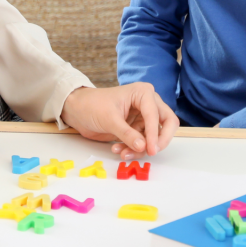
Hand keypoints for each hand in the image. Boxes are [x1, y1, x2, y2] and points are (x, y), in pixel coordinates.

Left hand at [60, 83, 178, 159]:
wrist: (78, 111)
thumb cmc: (92, 105)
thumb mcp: (110, 119)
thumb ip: (127, 133)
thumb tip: (143, 147)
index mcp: (143, 93)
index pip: (156, 115)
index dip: (155, 133)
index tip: (151, 149)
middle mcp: (148, 103)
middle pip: (167, 123)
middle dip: (159, 139)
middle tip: (152, 152)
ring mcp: (143, 117)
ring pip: (155, 136)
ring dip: (142, 148)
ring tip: (123, 153)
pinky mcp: (137, 128)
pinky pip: (144, 142)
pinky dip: (134, 149)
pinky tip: (119, 150)